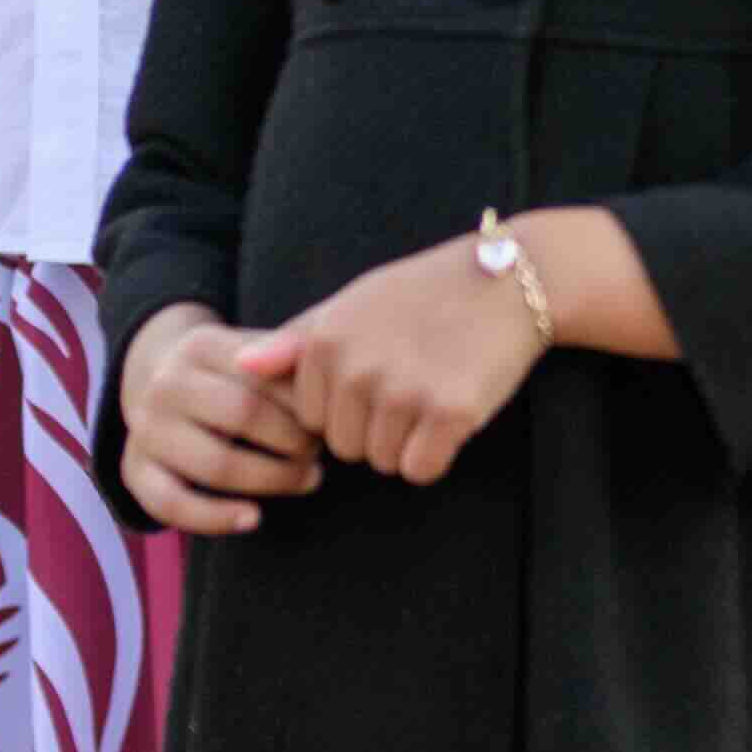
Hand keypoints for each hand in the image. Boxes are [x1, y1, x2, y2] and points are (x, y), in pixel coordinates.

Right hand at [120, 303, 326, 538]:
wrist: (159, 380)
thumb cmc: (231, 372)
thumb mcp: (256, 350)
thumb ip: (290, 355)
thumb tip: (321, 372)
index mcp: (200, 346)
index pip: (265, 376)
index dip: (306, 404)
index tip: (330, 417)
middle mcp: (166, 385)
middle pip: (244, 417)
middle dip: (295, 441)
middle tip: (320, 451)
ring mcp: (146, 429)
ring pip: (216, 465)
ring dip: (273, 479)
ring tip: (308, 479)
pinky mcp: (133, 471)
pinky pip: (173, 505)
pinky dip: (216, 518)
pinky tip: (255, 518)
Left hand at [233, 238, 546, 485]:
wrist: (510, 280)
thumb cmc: (427, 293)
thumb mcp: (354, 302)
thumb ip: (297, 339)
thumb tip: (241, 368)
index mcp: (326, 340)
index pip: (313, 421)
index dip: (349, 407)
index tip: (384, 371)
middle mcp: (357, 368)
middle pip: (346, 448)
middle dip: (378, 429)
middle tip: (416, 380)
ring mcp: (403, 391)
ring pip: (384, 462)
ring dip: (410, 441)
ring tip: (436, 389)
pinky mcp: (449, 412)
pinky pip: (421, 470)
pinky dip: (439, 453)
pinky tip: (454, 412)